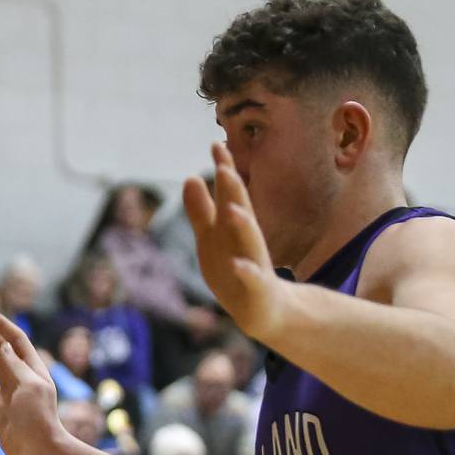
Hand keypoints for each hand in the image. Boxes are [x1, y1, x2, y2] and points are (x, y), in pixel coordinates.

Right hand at [0, 311, 65, 454]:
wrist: (37, 450)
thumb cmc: (37, 417)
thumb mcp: (29, 386)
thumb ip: (14, 365)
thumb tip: (3, 345)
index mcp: (34, 370)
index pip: (17, 340)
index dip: (2, 326)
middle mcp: (22, 378)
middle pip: (5, 348)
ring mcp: (10, 392)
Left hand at [184, 144, 282, 342]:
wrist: (265, 310)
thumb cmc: (236, 269)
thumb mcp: (213, 238)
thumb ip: (201, 210)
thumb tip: (189, 176)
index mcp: (233, 227)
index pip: (229, 194)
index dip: (223, 171)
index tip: (216, 144)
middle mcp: (246, 241)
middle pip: (240, 211)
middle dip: (233, 190)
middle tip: (223, 166)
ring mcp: (254, 263)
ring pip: (249, 241)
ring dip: (241, 224)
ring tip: (231, 209)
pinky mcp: (257, 289)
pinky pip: (252, 279)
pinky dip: (246, 271)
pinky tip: (238, 265)